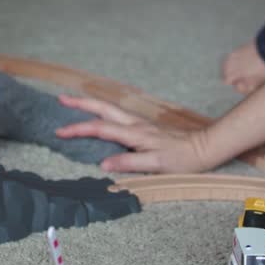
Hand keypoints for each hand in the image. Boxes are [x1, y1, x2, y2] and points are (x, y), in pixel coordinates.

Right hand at [54, 95, 215, 172]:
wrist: (204, 148)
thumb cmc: (182, 160)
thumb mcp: (157, 166)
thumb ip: (130, 163)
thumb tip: (103, 163)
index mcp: (134, 134)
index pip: (100, 128)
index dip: (78, 129)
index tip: (60, 132)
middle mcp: (135, 125)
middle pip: (103, 109)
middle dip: (80, 103)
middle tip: (60, 98)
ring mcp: (139, 124)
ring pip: (110, 109)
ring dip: (91, 104)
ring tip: (74, 101)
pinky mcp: (144, 127)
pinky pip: (117, 115)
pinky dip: (102, 111)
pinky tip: (100, 114)